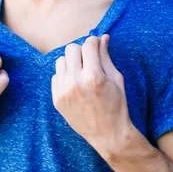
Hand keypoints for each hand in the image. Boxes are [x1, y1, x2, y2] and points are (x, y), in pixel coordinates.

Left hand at [51, 35, 132, 151]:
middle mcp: (75, 82)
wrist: (107, 134)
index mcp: (93, 76)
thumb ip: (106, 56)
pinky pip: (55, 76)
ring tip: (82, 72)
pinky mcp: (56, 99)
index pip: (88, 45)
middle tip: (89, 60)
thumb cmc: (116, 106)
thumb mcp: (116, 79)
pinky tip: (76, 85)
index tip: (97, 44)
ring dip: (71, 62)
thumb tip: (103, 37)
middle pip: (71, 49)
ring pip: (60, 60)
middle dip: (82, 51)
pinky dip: (65, 76)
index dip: (94, 41)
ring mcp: (63, 91)